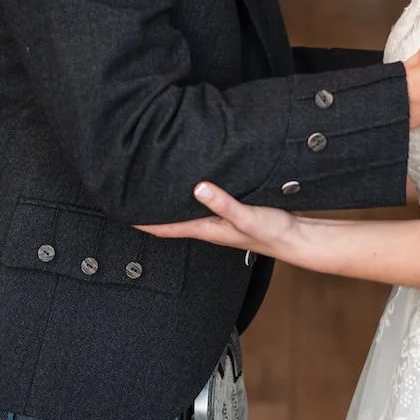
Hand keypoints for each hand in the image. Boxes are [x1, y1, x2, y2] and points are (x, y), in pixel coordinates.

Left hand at [138, 181, 302, 259]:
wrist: (297, 237)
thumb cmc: (272, 232)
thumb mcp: (246, 216)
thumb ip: (223, 203)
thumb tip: (197, 187)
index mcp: (207, 228)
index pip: (166, 227)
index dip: (144, 221)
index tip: (122, 210)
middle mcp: (209, 225)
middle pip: (173, 217)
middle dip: (153, 207)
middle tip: (132, 190)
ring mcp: (220, 218)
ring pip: (188, 209)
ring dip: (172, 200)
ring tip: (155, 183)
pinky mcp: (232, 209)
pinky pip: (205, 201)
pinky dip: (193, 194)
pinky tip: (194, 181)